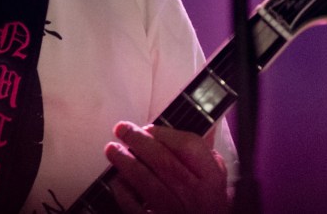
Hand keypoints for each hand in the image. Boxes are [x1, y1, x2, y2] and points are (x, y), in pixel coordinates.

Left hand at [103, 121, 228, 213]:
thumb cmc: (208, 202)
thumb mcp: (214, 175)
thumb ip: (202, 152)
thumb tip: (195, 121)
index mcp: (211, 178)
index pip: (189, 147)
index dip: (165, 134)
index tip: (148, 127)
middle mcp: (195, 194)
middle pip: (164, 162)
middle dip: (139, 142)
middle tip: (121, 129)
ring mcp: (175, 211)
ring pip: (148, 184)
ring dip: (126, 163)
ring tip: (112, 149)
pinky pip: (136, 208)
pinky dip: (124, 193)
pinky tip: (116, 180)